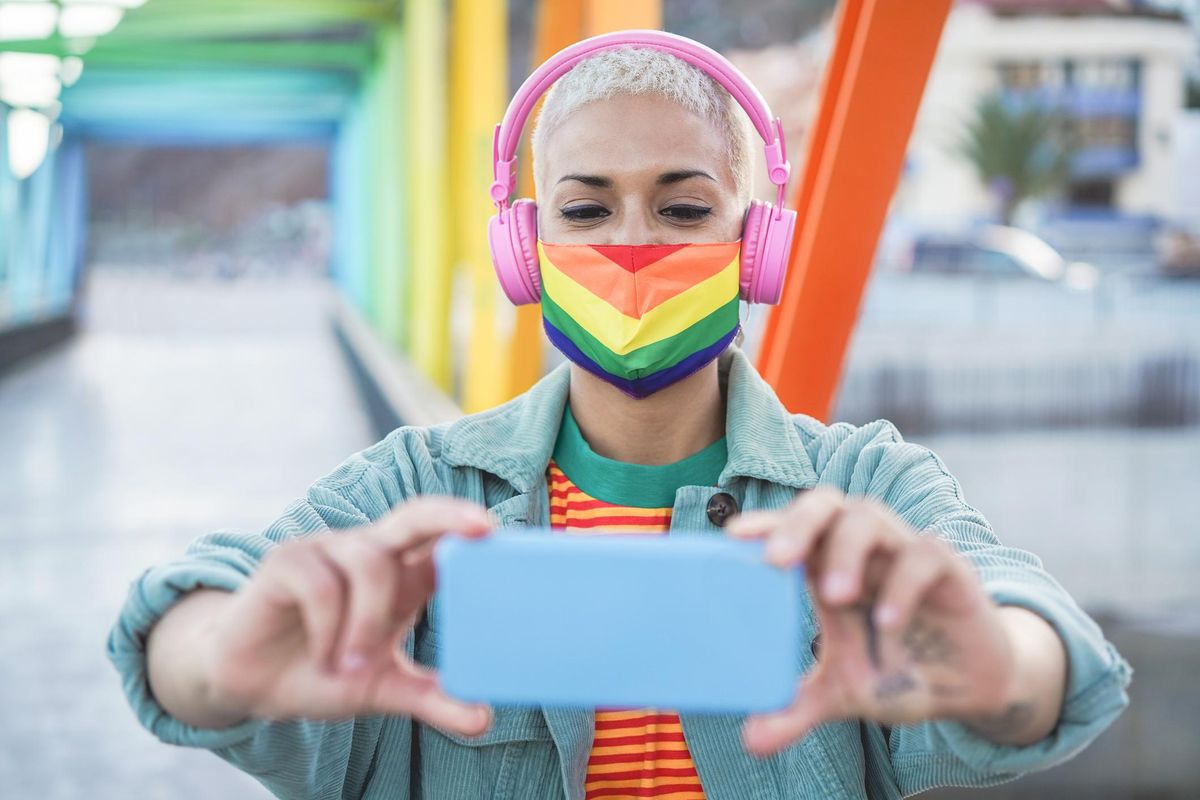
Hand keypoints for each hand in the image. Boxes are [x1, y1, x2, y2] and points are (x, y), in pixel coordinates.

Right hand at [200, 496, 494, 735]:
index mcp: (401, 575)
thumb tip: (484, 718)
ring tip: (349, 666)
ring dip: (367, 622)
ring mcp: (327, 551)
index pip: (443, 538)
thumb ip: (432, 698)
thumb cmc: (323, 672)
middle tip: (484, 529)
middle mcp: (370, 552)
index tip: (505, 535)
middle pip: (416, 515)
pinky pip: (320, 584)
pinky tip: (322, 656)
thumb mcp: (384, 689)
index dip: (473, 530)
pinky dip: (328, 627)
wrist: (247, 682)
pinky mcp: (285, 561)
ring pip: (370, 563)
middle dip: (451, 515)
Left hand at [727, 488, 1060, 754]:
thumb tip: (752, 739)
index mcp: (827, 565)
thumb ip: (796, 709)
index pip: (791, 528)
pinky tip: (887, 622)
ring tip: (834, 596)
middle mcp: (862, 550)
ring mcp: (904, 553)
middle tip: (775, 559)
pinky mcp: (951, 570)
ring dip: (846, 550)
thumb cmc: (897, 670)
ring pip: (869, 516)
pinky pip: (925, 555)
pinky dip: (903, 584)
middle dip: (797, 523)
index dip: (765, 524)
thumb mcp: (841, 692)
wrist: (970, 687)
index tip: (732, 537)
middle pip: (825, 505)